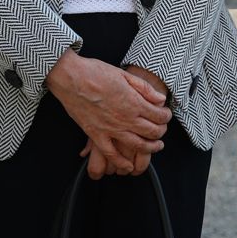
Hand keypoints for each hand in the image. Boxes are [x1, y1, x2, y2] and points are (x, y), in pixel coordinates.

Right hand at [46, 50, 170, 176]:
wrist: (70, 78)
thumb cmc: (95, 72)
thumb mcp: (123, 74)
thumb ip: (144, 88)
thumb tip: (160, 98)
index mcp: (133, 102)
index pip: (158, 115)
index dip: (166, 116)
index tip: (166, 115)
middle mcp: (125, 118)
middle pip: (152, 131)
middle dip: (161, 132)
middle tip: (162, 130)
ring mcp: (111, 129)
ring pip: (137, 145)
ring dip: (150, 148)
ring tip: (156, 146)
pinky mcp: (96, 134)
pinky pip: (111, 154)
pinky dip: (121, 162)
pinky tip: (128, 166)